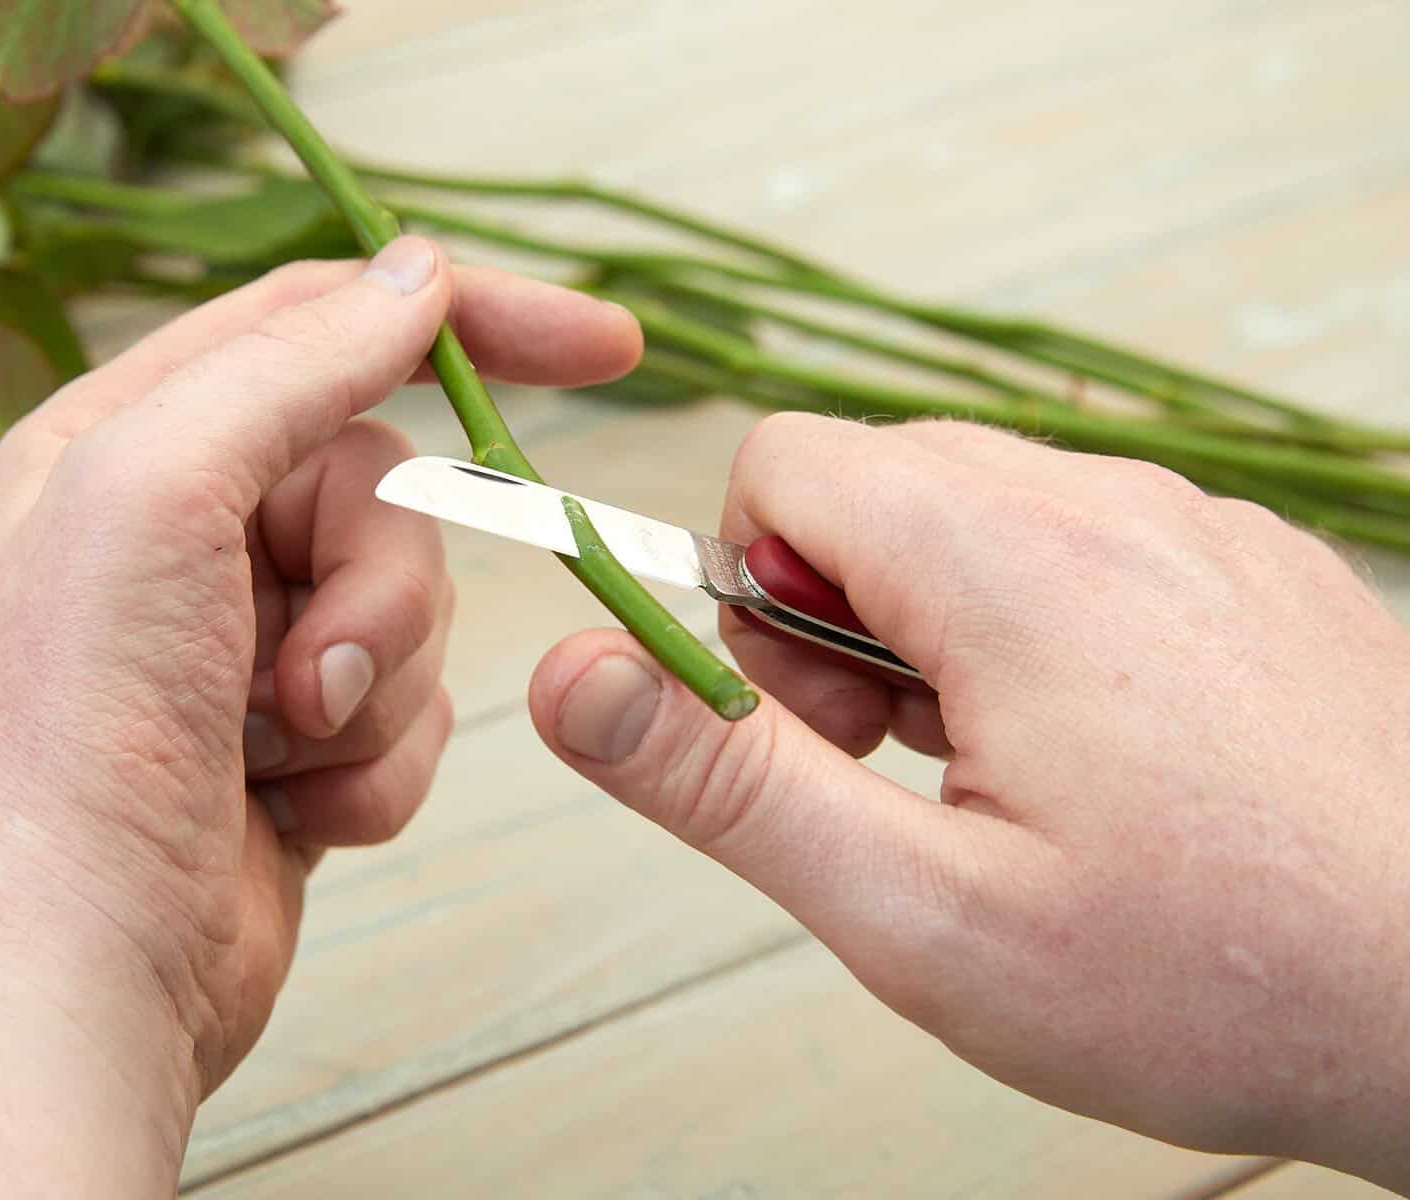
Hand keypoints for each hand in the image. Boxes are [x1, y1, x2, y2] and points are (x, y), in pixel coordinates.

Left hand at [0, 239, 641, 1198]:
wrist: (78, 978)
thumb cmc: (74, 738)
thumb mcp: (154, 493)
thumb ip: (289, 362)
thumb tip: (415, 270)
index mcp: (125, 441)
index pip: (325, 320)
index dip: (469, 318)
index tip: (605, 350)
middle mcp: (180, 533)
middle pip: (383, 488)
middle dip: (376, 592)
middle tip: (310, 675)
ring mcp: (239, 644)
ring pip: (410, 611)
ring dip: (370, 693)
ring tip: (274, 753)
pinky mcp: (292, 745)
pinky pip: (406, 715)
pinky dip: (372, 770)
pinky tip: (291, 814)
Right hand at [528, 414, 1409, 1189]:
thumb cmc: (1214, 977)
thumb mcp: (921, 912)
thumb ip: (728, 781)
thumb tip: (572, 676)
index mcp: (1009, 561)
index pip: (783, 464)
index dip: (740, 591)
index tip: (795, 718)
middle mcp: (1112, 505)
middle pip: (880, 484)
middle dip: (835, 615)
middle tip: (895, 766)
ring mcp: (1202, 530)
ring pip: (986, 516)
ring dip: (943, 629)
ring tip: (1004, 782)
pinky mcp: (1261, 571)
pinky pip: (1094, 549)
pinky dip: (1050, 633)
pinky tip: (1110, 769)